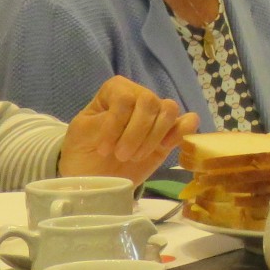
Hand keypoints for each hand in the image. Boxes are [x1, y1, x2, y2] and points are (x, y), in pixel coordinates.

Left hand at [60, 77, 198, 181]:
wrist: (94, 178)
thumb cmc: (83, 152)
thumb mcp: (81, 133)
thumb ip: (104, 120)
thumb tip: (130, 116)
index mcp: (115, 91)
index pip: (125, 98)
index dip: (116, 124)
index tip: (103, 149)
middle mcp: (138, 97)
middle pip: (150, 102)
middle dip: (135, 134)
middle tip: (121, 157)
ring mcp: (156, 116)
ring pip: (169, 110)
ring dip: (154, 136)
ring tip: (136, 157)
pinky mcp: (169, 135)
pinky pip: (188, 121)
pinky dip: (182, 131)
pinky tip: (166, 146)